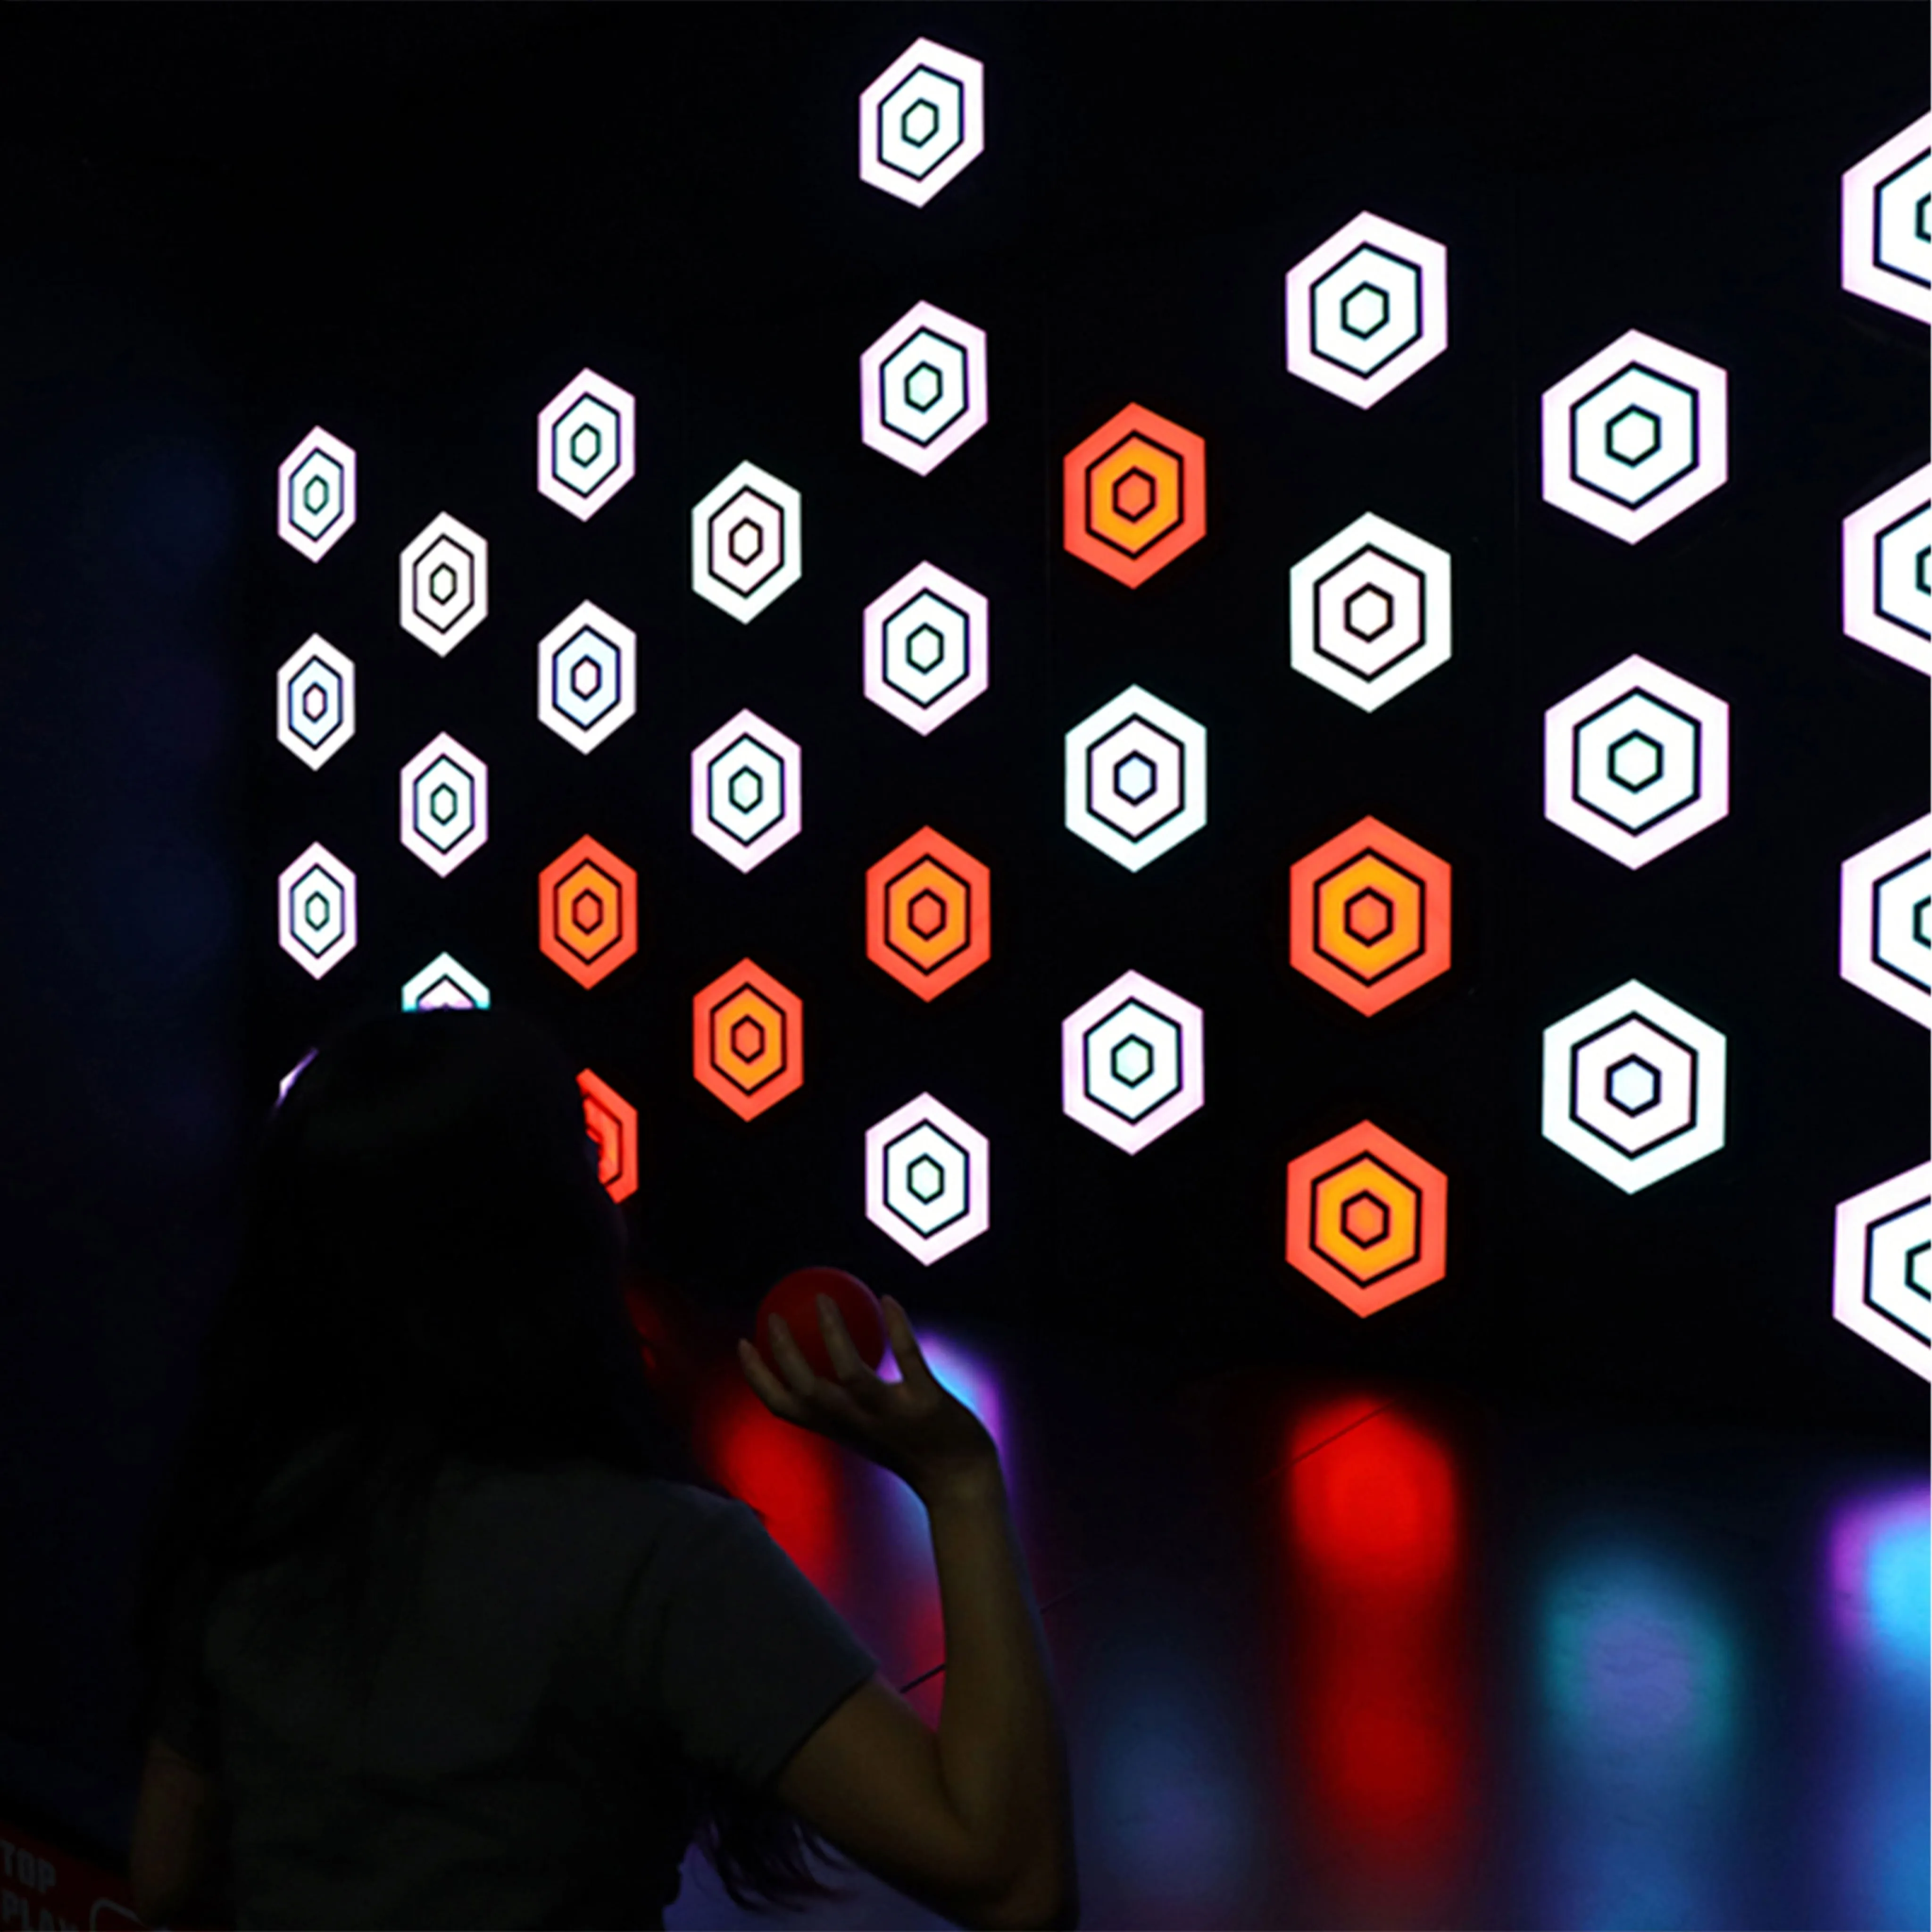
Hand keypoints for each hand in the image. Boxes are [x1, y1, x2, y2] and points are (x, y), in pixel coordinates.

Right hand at [738, 1293, 998, 1501]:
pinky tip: (888, 1298)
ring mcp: (892, 1415)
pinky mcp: (928, 1405)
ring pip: (852, 1375)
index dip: (757, 1376)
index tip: (744, 1342)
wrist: (959, 1478)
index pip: (784, 1407)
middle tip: (775, 1313)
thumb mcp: (868, 1424)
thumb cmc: (909, 1445)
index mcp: (838, 1428)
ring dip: (834, 1335)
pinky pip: (909, 1360)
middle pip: (807, 1390)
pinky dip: (898, 1328)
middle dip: (784, 1353)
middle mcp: (857, 1424)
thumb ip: (845, 1399)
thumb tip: (825, 1353)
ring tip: (823, 1298)